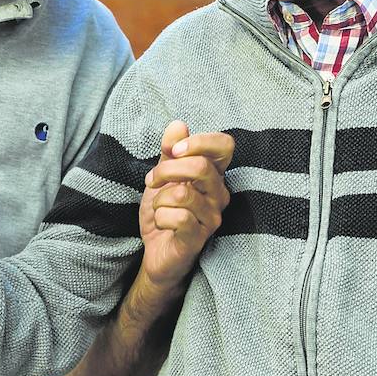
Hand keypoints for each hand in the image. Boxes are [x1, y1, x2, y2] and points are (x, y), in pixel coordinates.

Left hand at [138, 121, 232, 291]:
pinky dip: (160, 216)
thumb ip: (171, 152)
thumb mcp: (162, 177)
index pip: (225, 146)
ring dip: (160, 199)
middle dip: (166, 170)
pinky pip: (179, 217)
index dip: (199, 141)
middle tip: (151, 180)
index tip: (174, 150)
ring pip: (183, 194)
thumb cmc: (165, 211)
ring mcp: (212, 217)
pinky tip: (162, 223)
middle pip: (201, 167)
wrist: (155, 250)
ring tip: (159, 207)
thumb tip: (178, 125)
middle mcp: (219, 194)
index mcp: (213, 175)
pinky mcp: (199, 237)